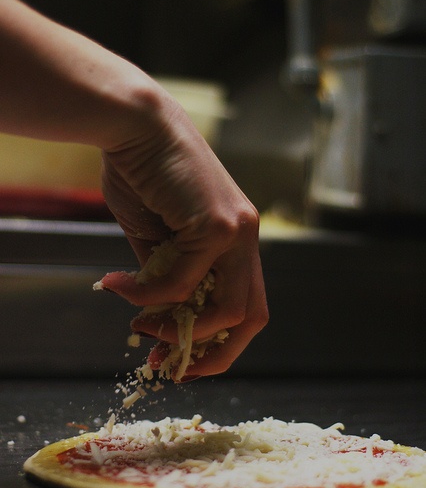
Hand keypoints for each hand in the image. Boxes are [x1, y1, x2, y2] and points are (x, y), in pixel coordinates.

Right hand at [98, 78, 268, 377]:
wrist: (133, 125)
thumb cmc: (143, 173)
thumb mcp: (153, 237)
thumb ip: (164, 274)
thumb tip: (159, 315)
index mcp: (235, 239)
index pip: (245, 305)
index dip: (217, 342)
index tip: (177, 357)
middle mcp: (246, 237)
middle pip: (253, 317)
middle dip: (212, 353)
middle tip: (166, 362)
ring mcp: (238, 230)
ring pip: (226, 309)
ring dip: (176, 329)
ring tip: (138, 323)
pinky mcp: (217, 224)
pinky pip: (182, 282)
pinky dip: (147, 295)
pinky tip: (118, 285)